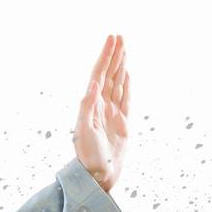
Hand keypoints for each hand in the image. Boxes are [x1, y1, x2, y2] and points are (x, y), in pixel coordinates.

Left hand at [72, 33, 130, 192]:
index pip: (99, 74)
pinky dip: (127, 84)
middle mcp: (100, 105)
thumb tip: (94, 83)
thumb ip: (87, 106)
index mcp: (91, 104)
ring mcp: (112, 113)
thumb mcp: (84, 131)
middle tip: (119, 36)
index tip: (112, 40)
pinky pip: (125, 98)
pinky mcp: (122, 122)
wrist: (98, 175)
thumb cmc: (89, 156)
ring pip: (117, 83)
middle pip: (109, 74)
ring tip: (124, 49)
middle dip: (114, 55)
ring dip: (120, 66)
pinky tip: (127, 74)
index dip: (105, 56)